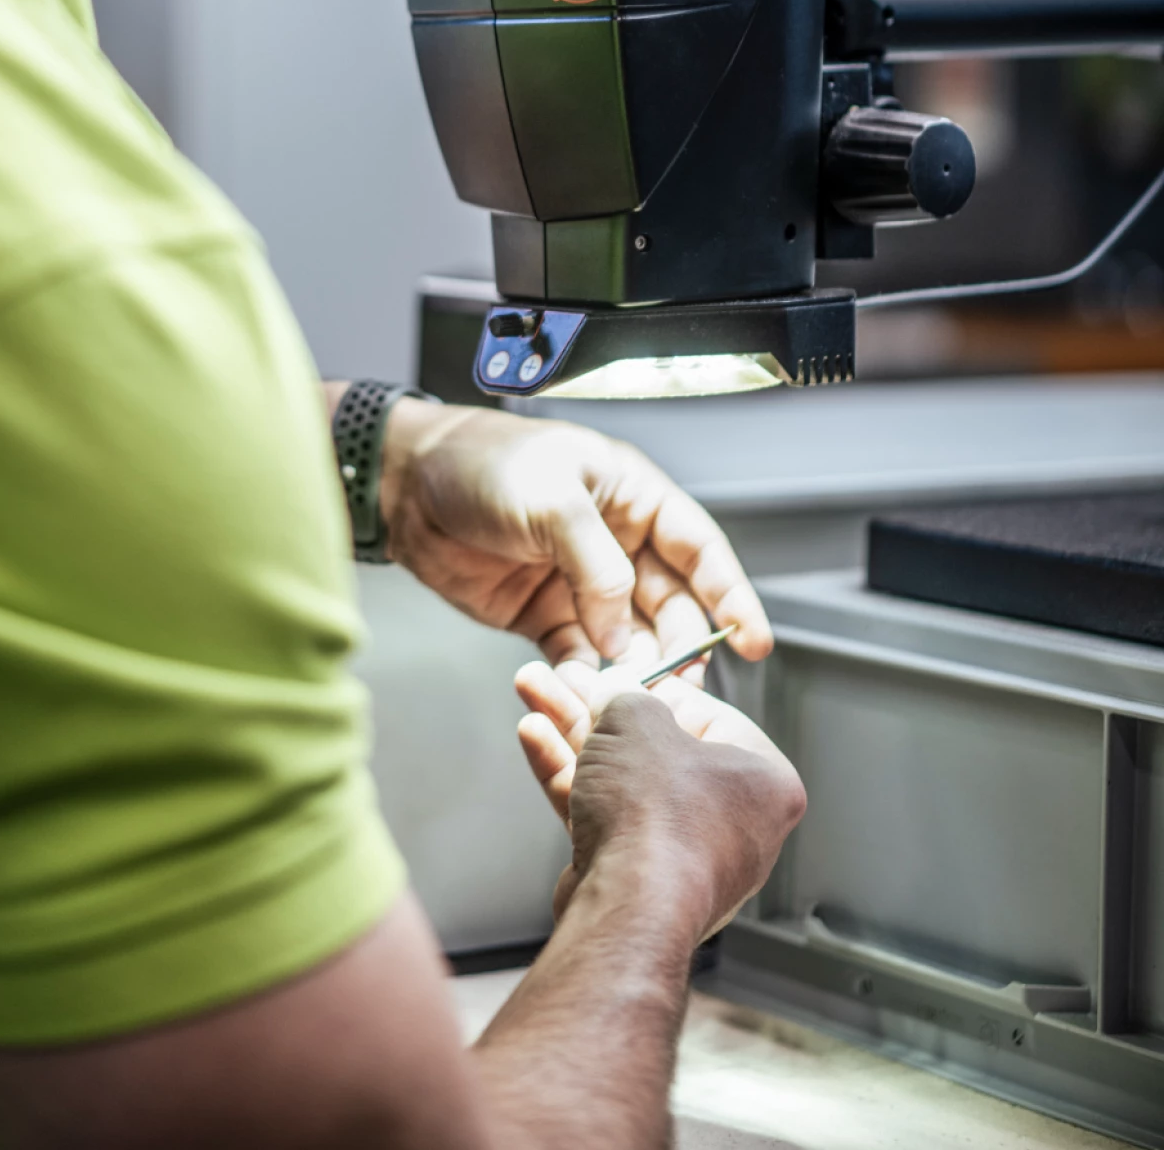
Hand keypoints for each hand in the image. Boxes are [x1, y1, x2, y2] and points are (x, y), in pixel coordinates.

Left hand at [372, 394, 770, 668]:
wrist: (408, 487)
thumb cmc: (481, 463)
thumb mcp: (550, 497)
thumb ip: (595, 563)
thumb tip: (623, 628)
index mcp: (631, 495)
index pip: (698, 548)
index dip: (731, 593)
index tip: (754, 640)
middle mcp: (616, 541)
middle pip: (672, 603)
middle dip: (682, 645)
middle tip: (682, 684)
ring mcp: (582, 582)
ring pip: (630, 637)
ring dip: (637, 670)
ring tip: (637, 699)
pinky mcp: (545, 616)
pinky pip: (581, 656)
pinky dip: (588, 679)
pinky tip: (587, 696)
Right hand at [515, 655, 805, 929]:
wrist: (628, 906)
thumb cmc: (657, 815)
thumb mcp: (637, 719)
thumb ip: (623, 694)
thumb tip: (613, 690)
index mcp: (764, 781)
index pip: (706, 713)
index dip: (651, 685)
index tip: (616, 669)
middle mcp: (734, 823)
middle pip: (655, 746)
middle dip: (597, 707)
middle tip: (564, 678)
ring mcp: (684, 855)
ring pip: (621, 778)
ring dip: (573, 734)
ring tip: (535, 691)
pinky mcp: (638, 877)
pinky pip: (605, 814)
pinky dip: (570, 776)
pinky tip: (535, 736)